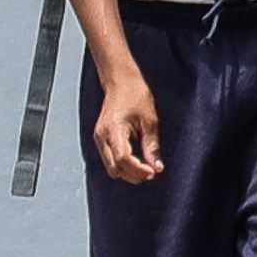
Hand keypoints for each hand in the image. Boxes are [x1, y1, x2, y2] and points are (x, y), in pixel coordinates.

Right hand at [90, 66, 162, 183]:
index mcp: (113, 129)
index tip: (153, 172)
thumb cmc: (135, 95)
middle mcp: (102, 136)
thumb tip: (157, 167)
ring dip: (127, 172)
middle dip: (133, 175)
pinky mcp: (101, 138)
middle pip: (114, 168)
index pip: (123, 158)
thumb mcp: (149, 120)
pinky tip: (137, 162)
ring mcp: (99, 138)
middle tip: (151, 173)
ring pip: (110, 167)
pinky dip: (122, 165)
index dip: (138, 170)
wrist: (120, 81)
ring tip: (146, 169)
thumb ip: (152, 145)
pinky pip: (109, 160)